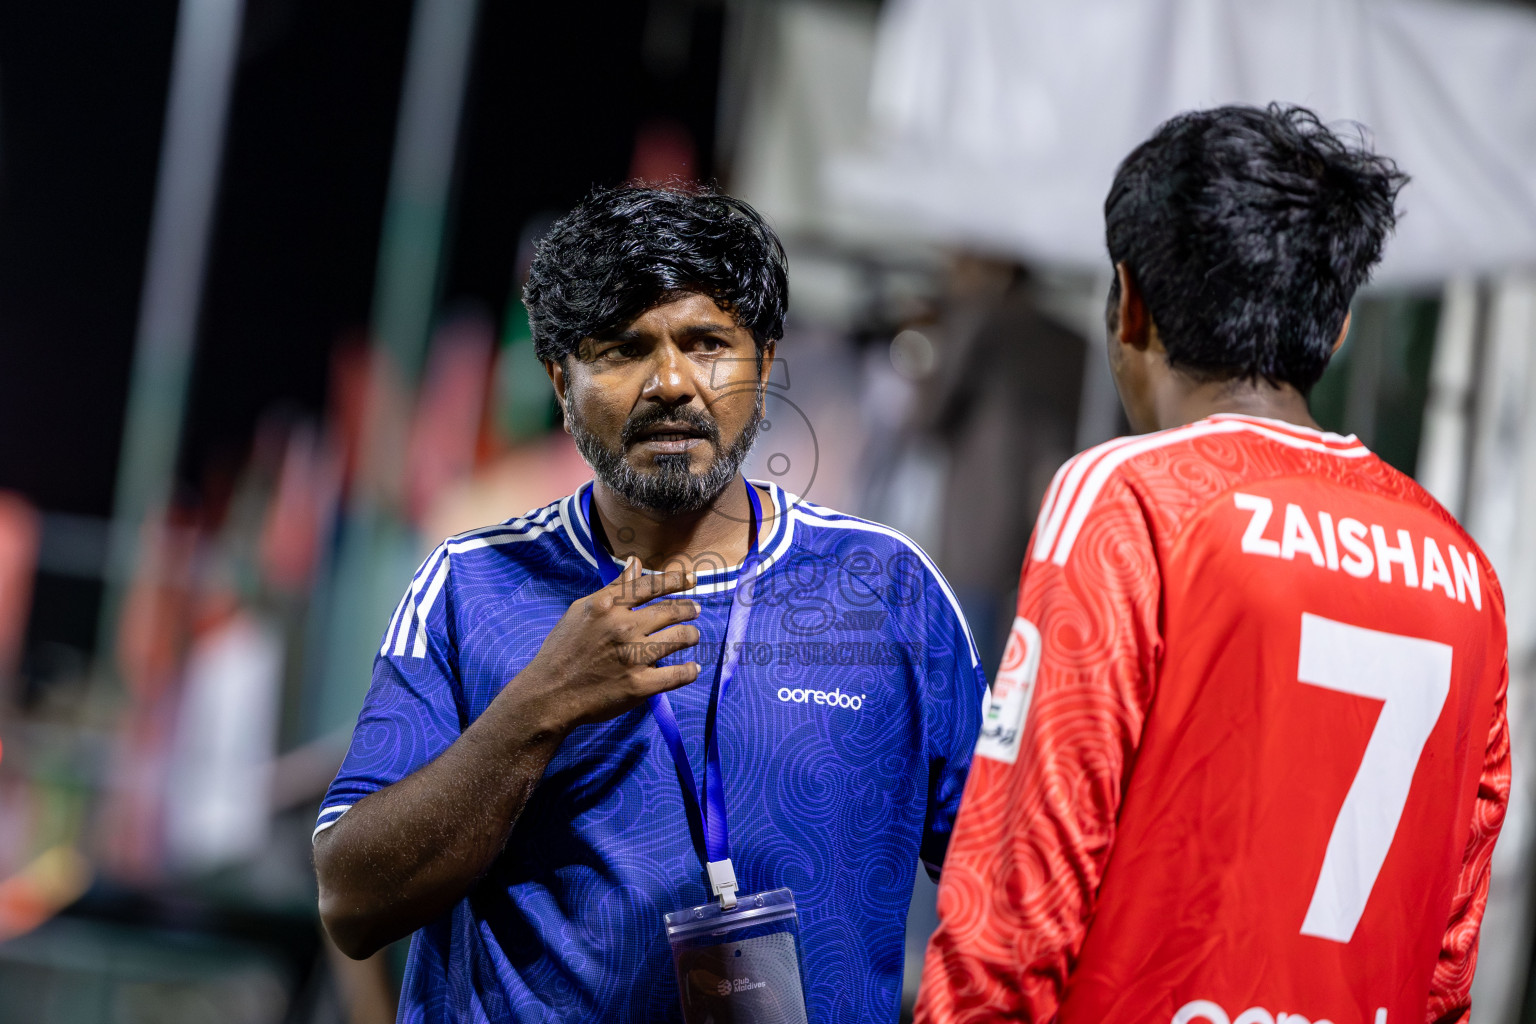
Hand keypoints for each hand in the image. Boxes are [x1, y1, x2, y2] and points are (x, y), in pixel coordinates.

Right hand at [520, 557, 702, 731]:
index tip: (690, 579)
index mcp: (608, 606)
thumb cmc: (563, 649)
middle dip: (689, 609)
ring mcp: (634, 657)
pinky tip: (692, 668)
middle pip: (671, 611)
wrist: (551, 694)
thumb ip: (614, 587)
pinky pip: (678, 674)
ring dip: (691, 635)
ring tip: (691, 636)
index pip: (650, 586)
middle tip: (695, 610)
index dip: (675, 580)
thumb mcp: (581, 610)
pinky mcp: (640, 685)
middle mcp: (624, 627)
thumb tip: (636, 562)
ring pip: (681, 638)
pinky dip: (690, 670)